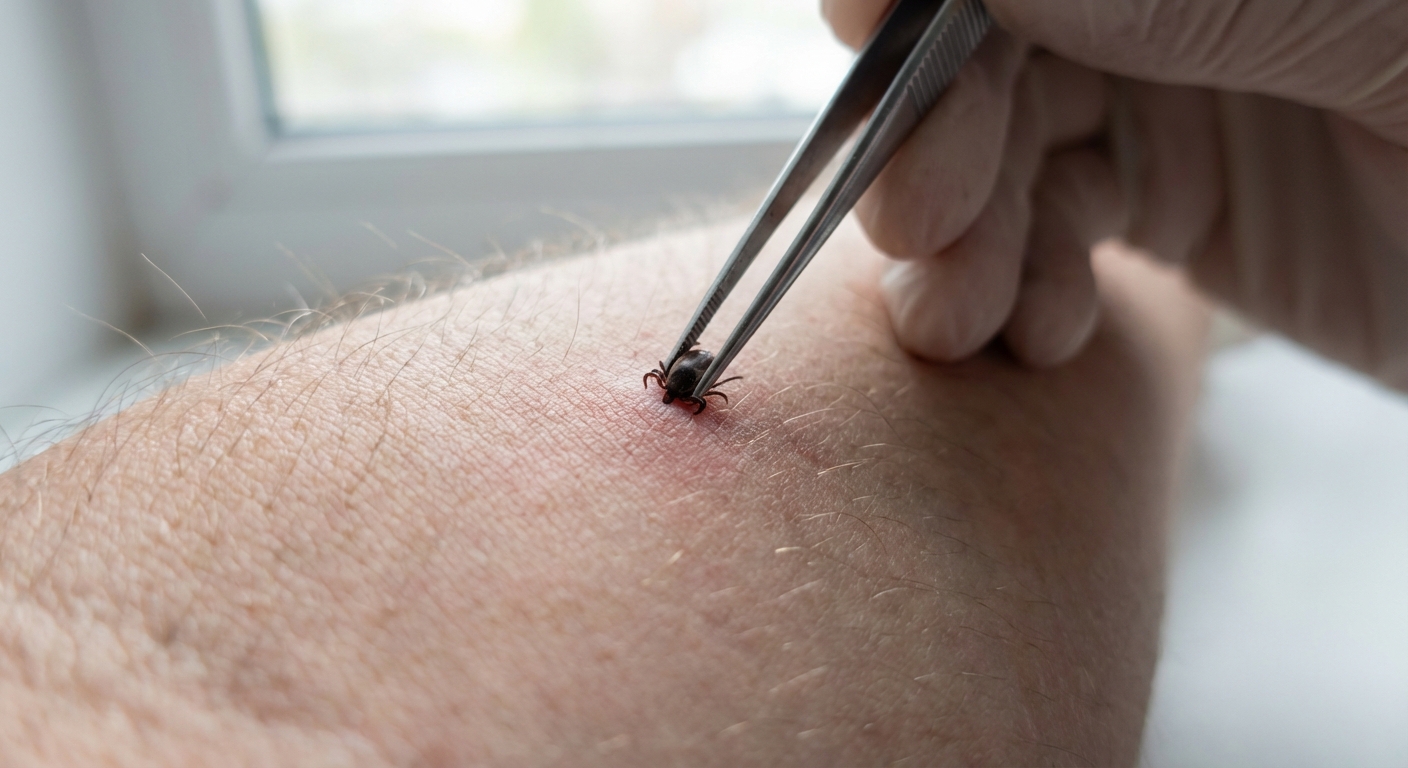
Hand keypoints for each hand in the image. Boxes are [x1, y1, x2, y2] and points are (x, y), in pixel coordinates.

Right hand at [822, 0, 1407, 386]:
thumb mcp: (1351, 21)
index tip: (859, 25)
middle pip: (994, 42)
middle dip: (936, 135)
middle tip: (911, 225)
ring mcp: (1175, 86)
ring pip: (1008, 147)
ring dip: (960, 242)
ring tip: (951, 320)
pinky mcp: (1179, 194)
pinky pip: (1058, 228)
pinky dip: (1023, 285)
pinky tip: (1034, 332)